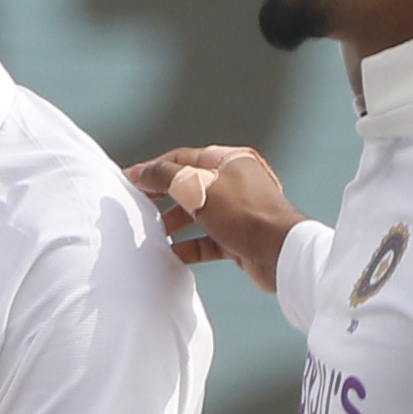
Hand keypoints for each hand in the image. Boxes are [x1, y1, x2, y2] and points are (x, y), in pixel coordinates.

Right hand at [124, 145, 303, 294]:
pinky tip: (174, 253)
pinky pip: (207, 240)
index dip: (154, 169)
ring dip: (174, 224)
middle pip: (189, 187)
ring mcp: (237, 212)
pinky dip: (189, 246)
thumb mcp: (200, 188)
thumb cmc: (248, 215)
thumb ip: (167, 177)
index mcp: (229, 161)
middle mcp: (234, 183)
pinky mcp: (238, 238)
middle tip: (138, 205)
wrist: (281, 254)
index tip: (131, 179)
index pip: (182, 159)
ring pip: (197, 215)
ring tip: (154, 232)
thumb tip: (143, 171)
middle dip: (163, 198)